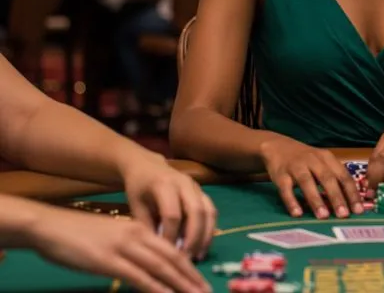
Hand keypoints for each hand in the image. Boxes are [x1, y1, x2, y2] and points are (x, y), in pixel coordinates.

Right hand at [30, 206, 210, 292]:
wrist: (51, 226)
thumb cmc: (80, 235)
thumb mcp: (114, 238)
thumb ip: (133, 249)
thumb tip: (149, 269)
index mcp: (141, 229)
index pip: (172, 251)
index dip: (189, 268)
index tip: (202, 283)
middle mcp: (138, 236)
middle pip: (172, 258)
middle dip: (191, 278)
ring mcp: (124, 247)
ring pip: (160, 267)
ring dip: (180, 285)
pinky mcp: (108, 261)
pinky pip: (138, 276)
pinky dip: (156, 288)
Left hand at [121, 154, 216, 260]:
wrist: (147, 166)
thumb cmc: (139, 188)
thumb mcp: (136, 206)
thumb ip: (147, 226)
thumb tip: (159, 252)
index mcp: (163, 184)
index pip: (172, 214)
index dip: (170, 236)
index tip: (165, 254)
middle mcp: (184, 183)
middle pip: (196, 211)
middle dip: (193, 238)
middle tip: (186, 259)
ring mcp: (196, 186)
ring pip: (208, 211)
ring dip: (205, 235)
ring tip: (198, 256)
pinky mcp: (202, 192)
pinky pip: (211, 211)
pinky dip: (210, 229)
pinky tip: (203, 246)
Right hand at [260, 138, 362, 219]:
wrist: (277, 146)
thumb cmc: (306, 160)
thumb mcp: (322, 163)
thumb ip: (334, 179)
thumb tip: (349, 205)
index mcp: (327, 158)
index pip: (343, 176)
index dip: (352, 193)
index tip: (358, 210)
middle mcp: (313, 160)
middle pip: (327, 178)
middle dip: (336, 197)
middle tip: (344, 215)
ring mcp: (296, 166)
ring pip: (307, 182)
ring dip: (316, 199)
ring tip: (323, 216)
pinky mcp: (280, 174)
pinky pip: (285, 188)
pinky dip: (292, 201)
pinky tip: (297, 213)